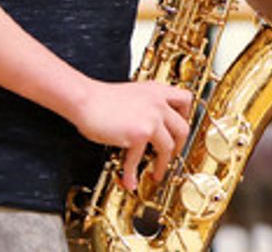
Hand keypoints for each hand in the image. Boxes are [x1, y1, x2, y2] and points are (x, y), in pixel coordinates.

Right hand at [72, 80, 193, 190]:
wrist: (85, 99)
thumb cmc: (101, 98)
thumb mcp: (133, 93)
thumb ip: (146, 104)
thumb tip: (149, 121)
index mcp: (157, 91)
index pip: (186, 100)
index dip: (186, 116)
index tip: (179, 128)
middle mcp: (158, 103)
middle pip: (182, 128)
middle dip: (179, 145)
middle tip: (171, 154)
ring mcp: (151, 119)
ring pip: (168, 147)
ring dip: (162, 164)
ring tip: (156, 174)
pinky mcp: (139, 134)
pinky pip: (139, 159)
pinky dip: (132, 173)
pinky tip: (129, 181)